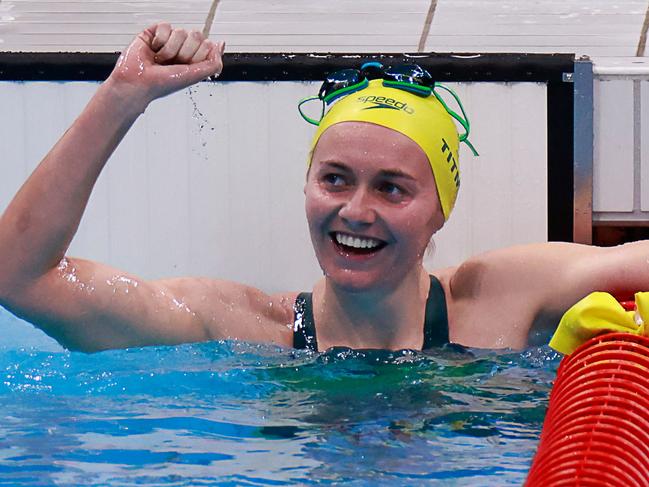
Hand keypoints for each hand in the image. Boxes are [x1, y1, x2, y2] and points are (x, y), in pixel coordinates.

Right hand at [108, 22, 224, 105]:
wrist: (138, 82)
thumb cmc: (163, 83)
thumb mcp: (194, 76)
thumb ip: (213, 63)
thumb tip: (220, 45)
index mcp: (194, 58)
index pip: (207, 45)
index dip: (198, 56)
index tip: (186, 67)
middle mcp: (183, 48)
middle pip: (197, 36)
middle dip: (185, 53)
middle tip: (173, 63)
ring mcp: (169, 39)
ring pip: (181, 31)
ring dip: (170, 50)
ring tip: (161, 59)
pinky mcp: (155, 32)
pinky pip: (166, 26)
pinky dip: (160, 40)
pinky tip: (154, 49)